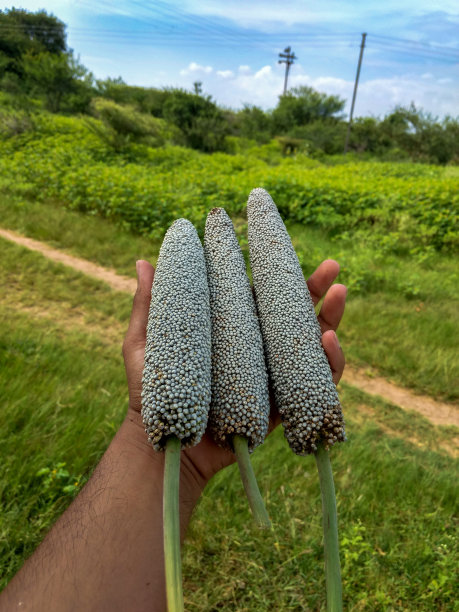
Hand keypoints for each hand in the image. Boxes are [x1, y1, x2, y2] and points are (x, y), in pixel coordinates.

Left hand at [122, 258, 345, 491]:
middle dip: (317, 290)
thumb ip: (149, 304)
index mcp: (232, 328)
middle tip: (333, 268)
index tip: (287, 246)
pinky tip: (327, 342)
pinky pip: (315, 383)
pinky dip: (329, 364)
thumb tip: (143, 261)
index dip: (278, 272)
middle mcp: (257, 347)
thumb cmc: (149, 392)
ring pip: (310, 344)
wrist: (163, 443)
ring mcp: (272, 374)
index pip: (261, 294)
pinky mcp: (283, 404)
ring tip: (340, 294)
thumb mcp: (145, 342)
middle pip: (294, 314)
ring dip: (331, 319)